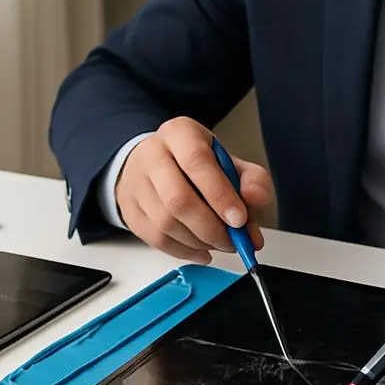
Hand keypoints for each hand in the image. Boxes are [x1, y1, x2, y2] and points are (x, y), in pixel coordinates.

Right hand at [114, 117, 274, 264]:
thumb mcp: (229, 161)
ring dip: (199, 242)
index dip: (220, 194)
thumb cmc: (197, 163)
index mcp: (180, 133)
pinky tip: (202, 251)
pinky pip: (155, 239)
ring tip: (219, 243)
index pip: (196, 161)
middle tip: (233, 241)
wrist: (156, 162)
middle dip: (211, 228)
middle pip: (178, 199)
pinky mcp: (129, 209)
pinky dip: (184, 251)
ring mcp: (135, 182)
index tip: (240, 219)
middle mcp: (152, 154)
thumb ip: (252, 180)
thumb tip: (254, 200)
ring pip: (165, 223)